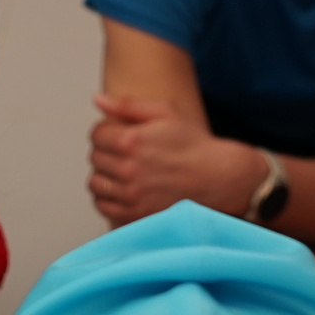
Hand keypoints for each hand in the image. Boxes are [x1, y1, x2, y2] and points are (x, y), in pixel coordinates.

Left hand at [88, 93, 263, 224]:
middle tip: (125, 152)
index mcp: (132, 141)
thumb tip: (98, 100)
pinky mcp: (135, 215)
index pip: (96, 134)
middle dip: (106, 152)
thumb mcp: (166, 112)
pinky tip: (124, 189)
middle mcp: (128, 169)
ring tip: (123, 171)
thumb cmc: (195, 145)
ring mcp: (131, 195)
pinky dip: (108, 198)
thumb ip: (128, 105)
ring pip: (95, 183)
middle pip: (94, 158)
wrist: (219, 178)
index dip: (107, 131)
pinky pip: (104, 206)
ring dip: (104, 175)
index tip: (119, 134)